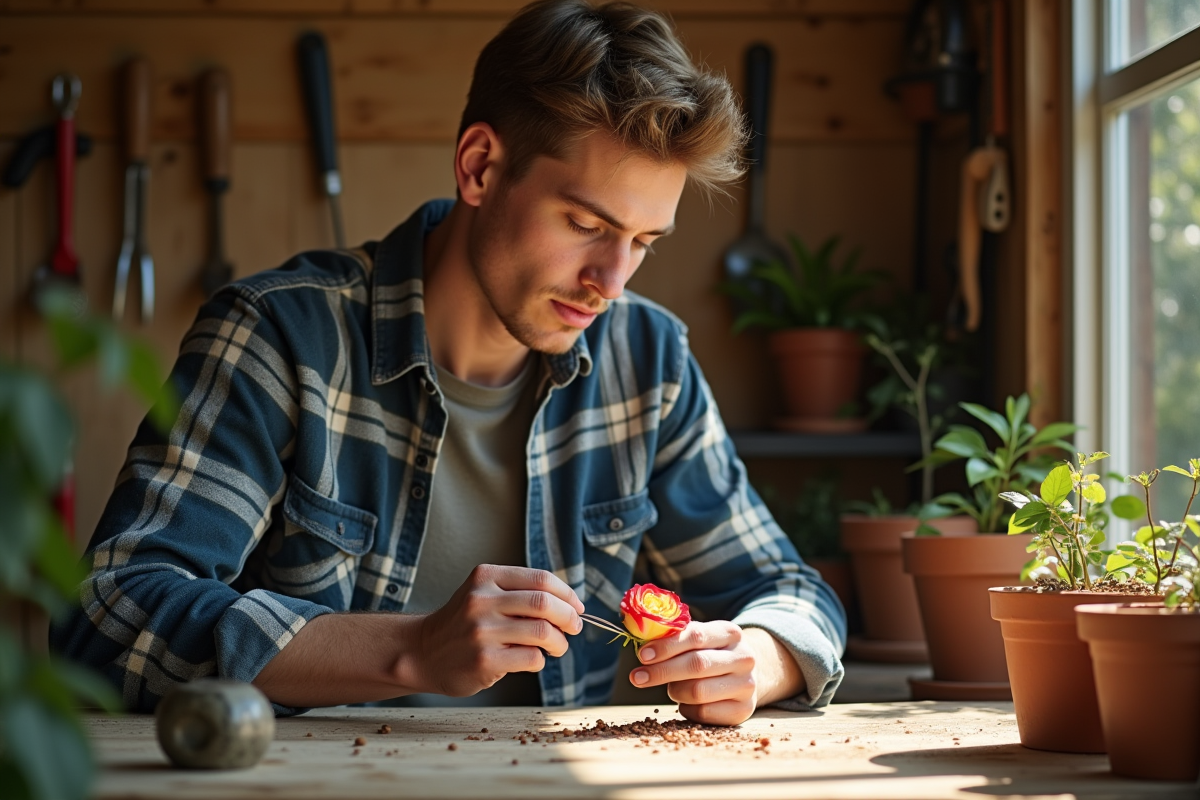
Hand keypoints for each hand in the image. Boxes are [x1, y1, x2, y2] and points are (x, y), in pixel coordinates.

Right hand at [411, 565, 584, 696]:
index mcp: (486, 577)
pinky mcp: (484, 660)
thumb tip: (571, 605)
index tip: (577, 606)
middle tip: (575, 627)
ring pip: (543, 632)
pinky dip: (541, 660)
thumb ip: (519, 593)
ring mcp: (481, 631)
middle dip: (569, 617)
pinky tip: (533, 659)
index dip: (567, 593)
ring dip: (559, 642)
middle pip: (545, 603)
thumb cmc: (464, 623)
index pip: (541, 579)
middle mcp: (482, 600)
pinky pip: (531, 657)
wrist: (423, 652)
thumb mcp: (483, 594)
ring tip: (557, 647)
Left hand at [628, 620, 756, 725]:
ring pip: (698, 691)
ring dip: (675, 691)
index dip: (666, 646)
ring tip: (672, 688)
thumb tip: (642, 640)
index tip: (642, 655)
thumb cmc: (712, 653)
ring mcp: (746, 685)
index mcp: (730, 633)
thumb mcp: (701, 638)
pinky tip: (687, 702)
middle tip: (637, 677)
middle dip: (662, 671)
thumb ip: (676, 637)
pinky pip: (703, 712)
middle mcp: (743, 658)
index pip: (696, 636)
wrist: (746, 674)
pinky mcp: (744, 710)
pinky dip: (687, 708)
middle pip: (696, 665)